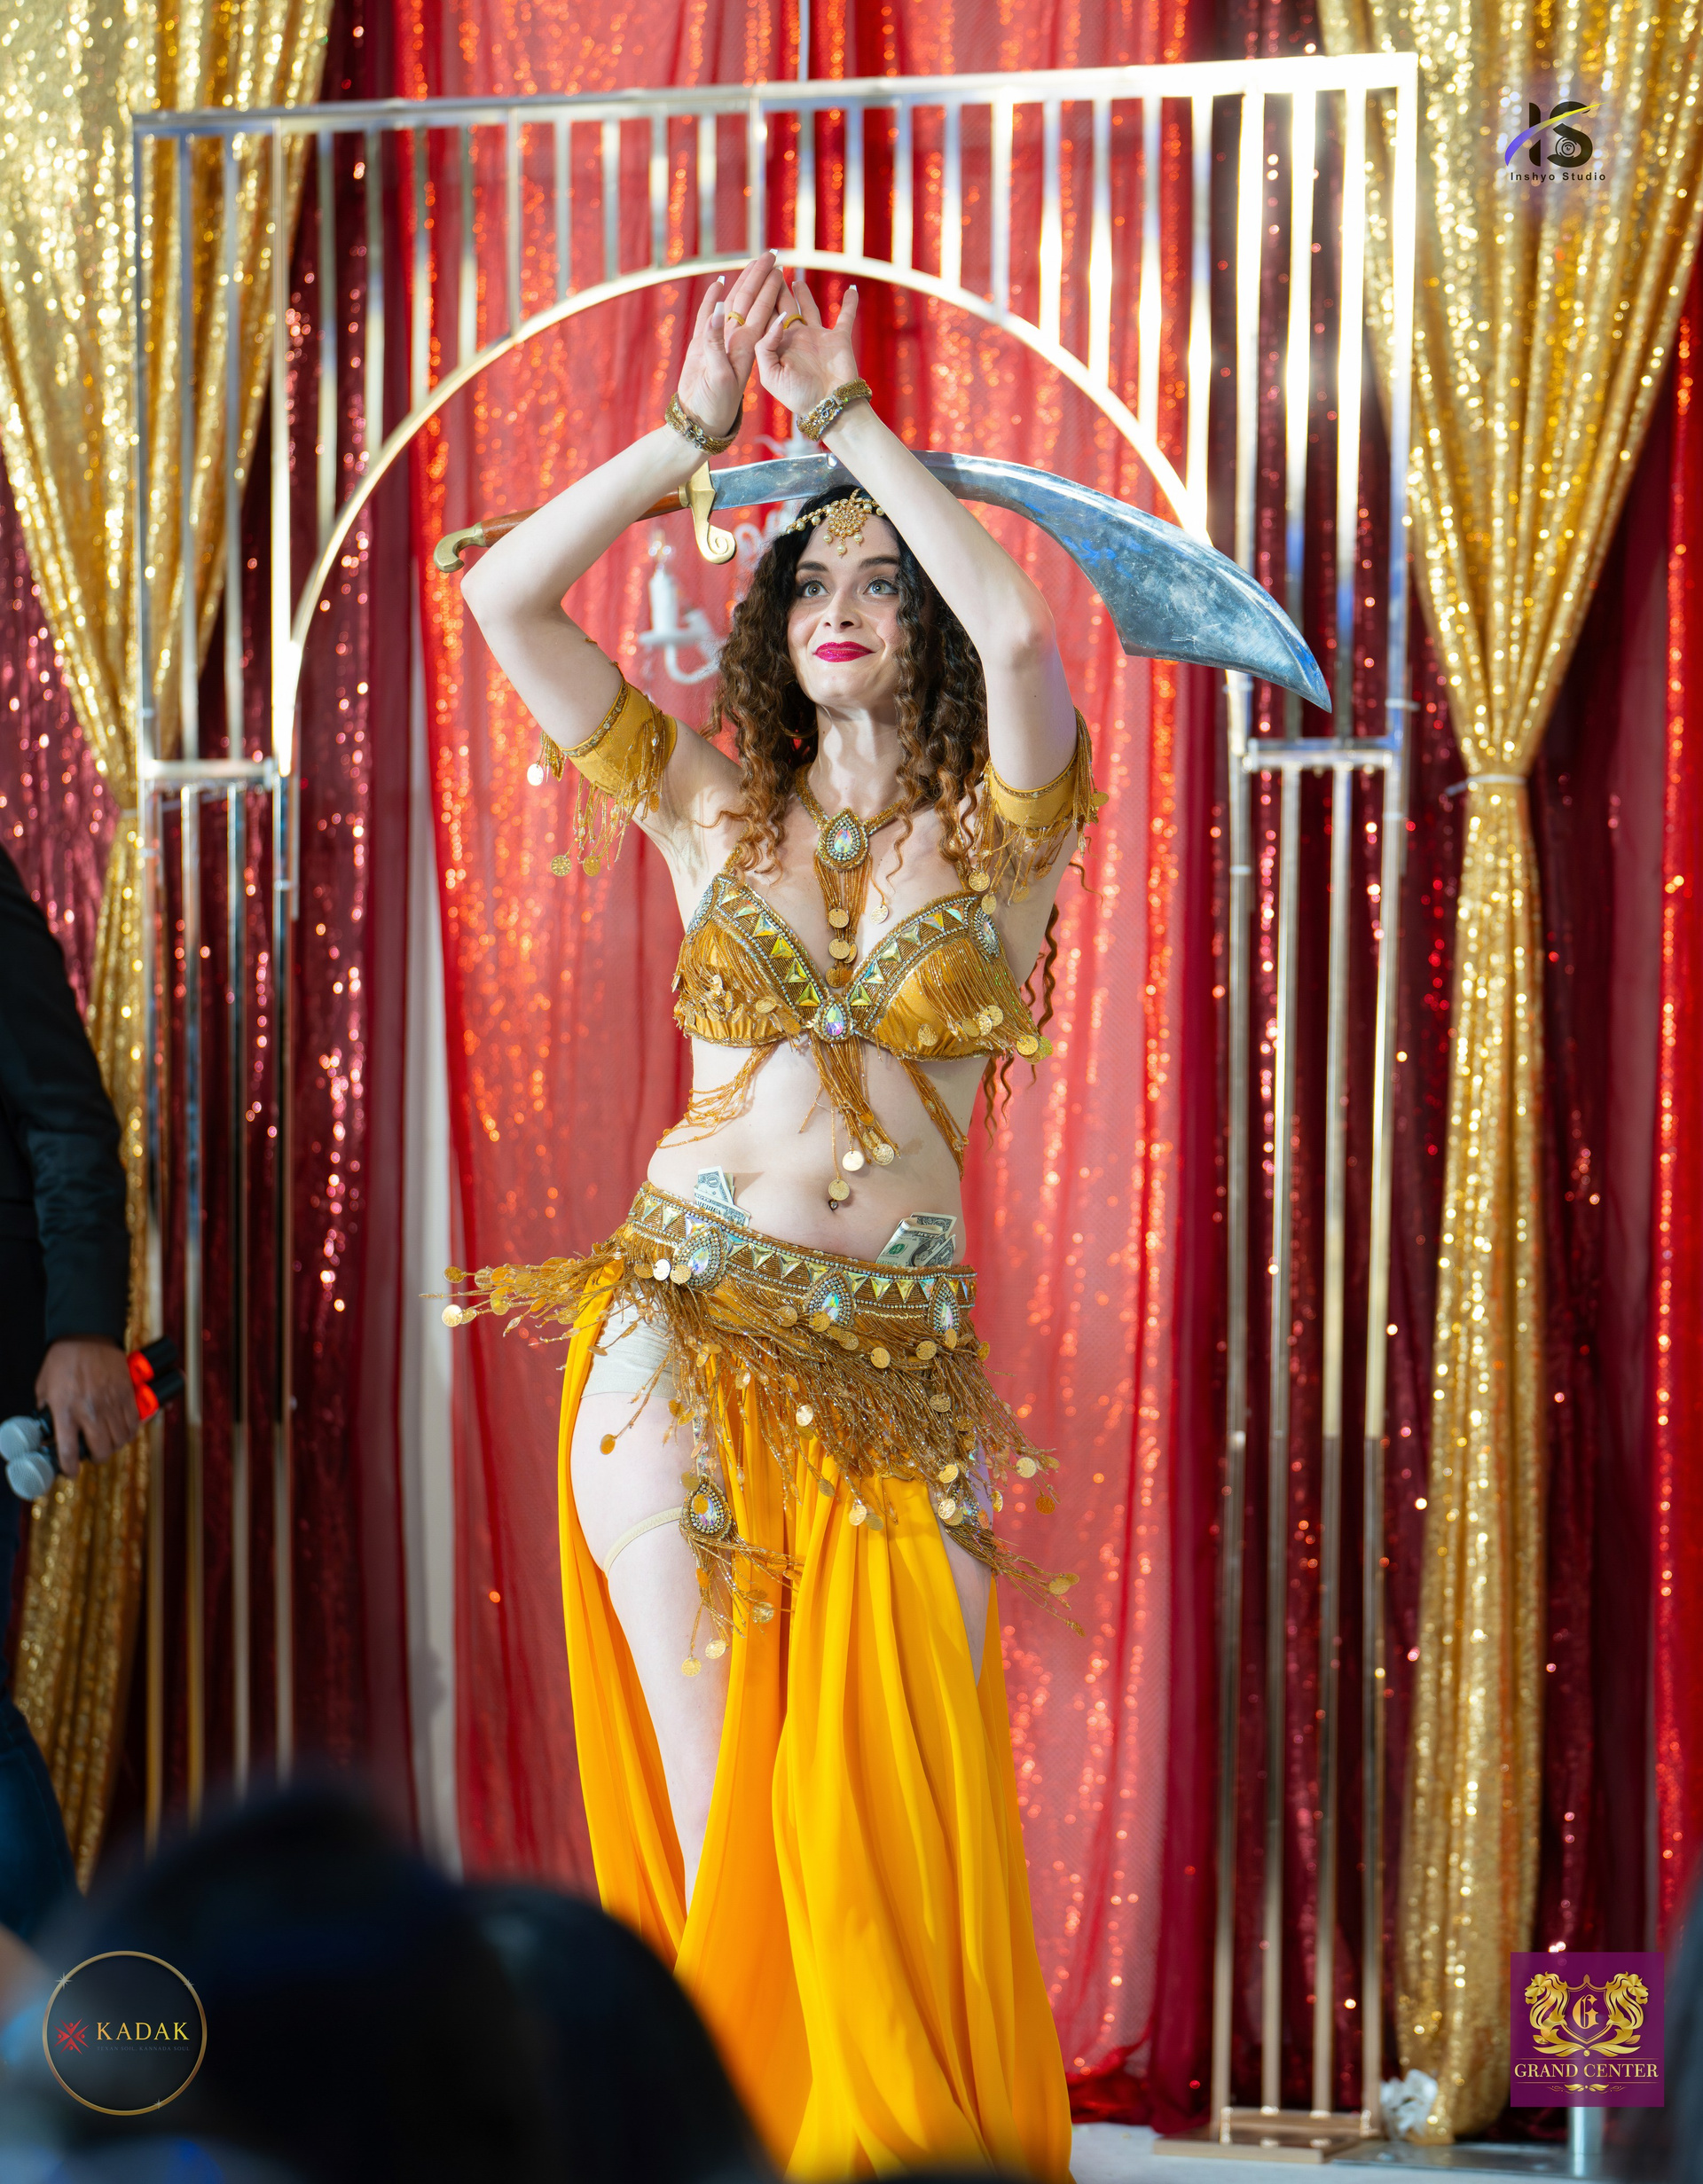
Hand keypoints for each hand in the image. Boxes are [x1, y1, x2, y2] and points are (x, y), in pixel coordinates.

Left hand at [35, 1338, 139, 1478]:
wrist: (87, 1336)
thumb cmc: (62, 1360)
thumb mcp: (44, 1388)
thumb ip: (47, 1410)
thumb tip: (49, 1427)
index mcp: (65, 1411)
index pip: (68, 1451)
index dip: (69, 1468)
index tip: (70, 1470)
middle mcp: (90, 1411)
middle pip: (102, 1449)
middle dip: (97, 1457)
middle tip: (92, 1454)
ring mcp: (111, 1403)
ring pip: (120, 1439)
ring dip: (114, 1445)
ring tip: (108, 1442)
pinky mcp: (127, 1394)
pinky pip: (134, 1422)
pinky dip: (130, 1431)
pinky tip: (123, 1430)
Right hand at [674, 252, 786, 439]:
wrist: (700, 421)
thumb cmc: (714, 404)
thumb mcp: (719, 374)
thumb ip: (716, 343)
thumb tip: (720, 308)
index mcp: (744, 345)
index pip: (760, 309)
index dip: (769, 287)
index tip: (778, 265)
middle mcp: (736, 341)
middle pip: (751, 302)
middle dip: (761, 278)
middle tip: (772, 254)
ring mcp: (721, 343)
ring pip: (734, 307)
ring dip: (744, 285)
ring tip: (752, 264)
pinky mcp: (702, 347)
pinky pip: (710, 318)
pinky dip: (714, 300)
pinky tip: (719, 285)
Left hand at [754, 273, 859, 421]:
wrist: (828, 406)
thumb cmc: (798, 396)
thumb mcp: (771, 376)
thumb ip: (765, 347)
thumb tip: (776, 321)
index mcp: (778, 346)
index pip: (766, 316)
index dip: (760, 297)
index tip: (754, 278)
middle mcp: (796, 339)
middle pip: (784, 307)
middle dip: (777, 289)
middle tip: (771, 269)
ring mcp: (818, 337)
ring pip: (808, 308)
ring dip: (803, 294)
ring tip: (795, 279)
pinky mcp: (839, 338)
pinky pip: (846, 316)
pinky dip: (850, 303)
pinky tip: (853, 289)